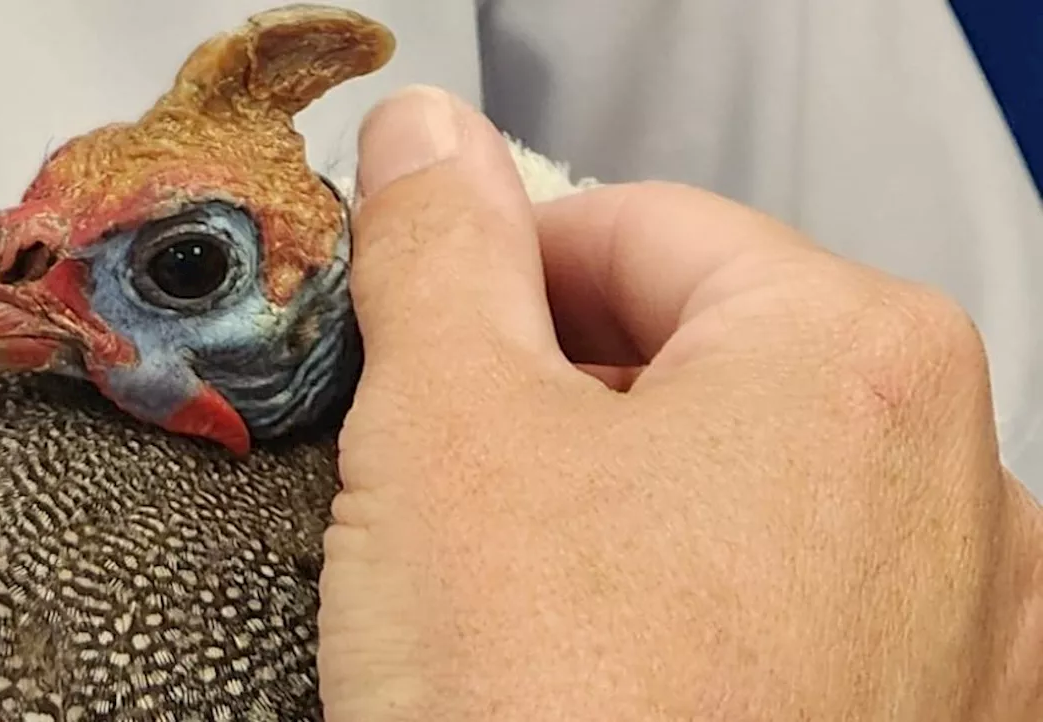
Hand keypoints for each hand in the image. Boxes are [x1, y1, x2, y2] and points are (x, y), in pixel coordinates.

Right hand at [317, 85, 1042, 721]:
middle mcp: (954, 479)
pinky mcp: (922, 721)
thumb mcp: (450, 429)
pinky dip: (692, 597)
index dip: (503, 268)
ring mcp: (958, 620)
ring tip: (523, 588)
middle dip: (560, 391)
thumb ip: (441, 251)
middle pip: (700, 352)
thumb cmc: (555, 716)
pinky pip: (789, 596)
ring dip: (622, 498)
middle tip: (454, 472)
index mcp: (854, 356)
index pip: (639, 229)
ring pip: (742, 479)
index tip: (427, 328)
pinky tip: (611, 663)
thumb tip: (428, 142)